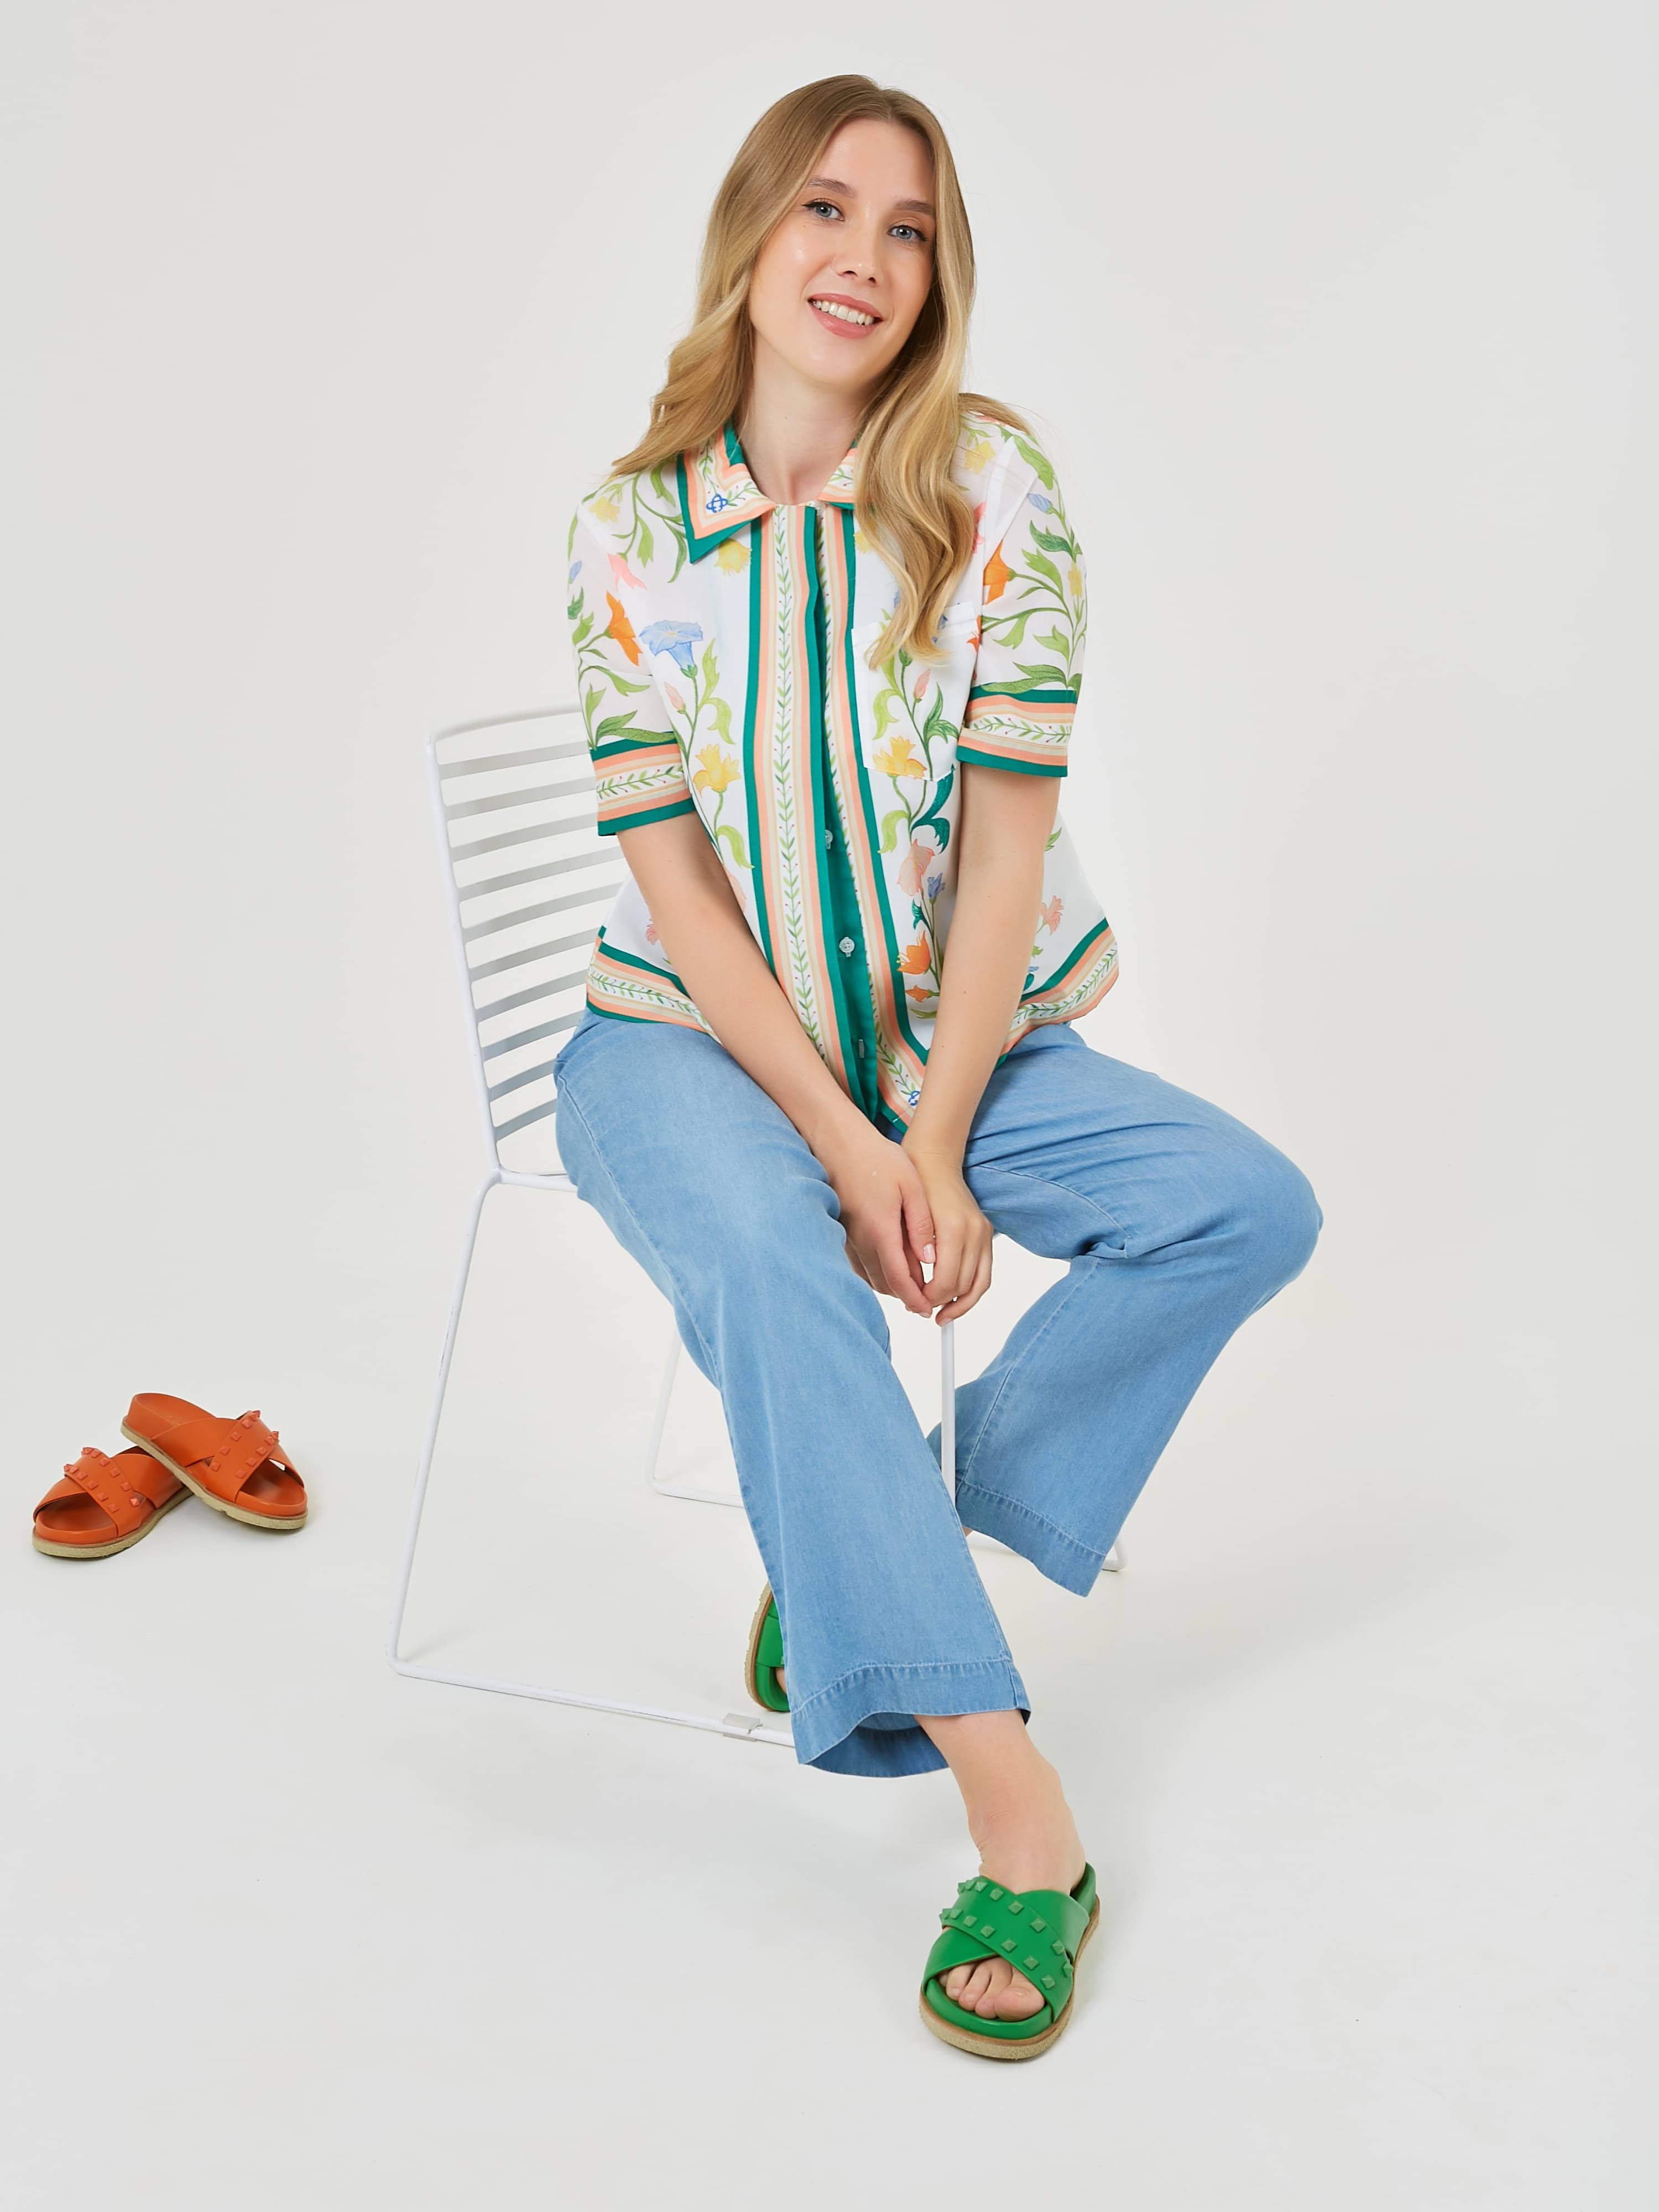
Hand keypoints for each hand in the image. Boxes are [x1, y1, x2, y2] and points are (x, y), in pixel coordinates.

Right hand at [816, 1122, 936, 1317]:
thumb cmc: (876, 1157)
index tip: (927, 1309)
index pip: (899, 1279)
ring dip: (891, 1285)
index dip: (914, 1299)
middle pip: (884, 1284)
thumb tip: (929, 1258)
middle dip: (905, 1296)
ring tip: (912, 1284)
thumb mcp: (910, 1186)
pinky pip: (858, 1264)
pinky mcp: (841, 1232)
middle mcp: (860, 1240)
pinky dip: (875, 1273)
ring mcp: (847, 1237)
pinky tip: (889, 1265)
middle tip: (925, 1300)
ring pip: (870, 1276)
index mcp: (881, 1230)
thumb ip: (921, 1224)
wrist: (837, 1141)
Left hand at [901, 1143, 992, 1323]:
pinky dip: (972, 1290)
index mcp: (953, 1228)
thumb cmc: (914, 1185)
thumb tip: (913, 1290)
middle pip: (962, 1285)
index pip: (945, 1281)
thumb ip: (912, 1255)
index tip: (915, 1304)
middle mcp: (973, 1231)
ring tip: (942, 1315)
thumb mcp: (905, 1221)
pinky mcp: (986, 1232)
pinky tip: (955, 1300)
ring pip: (979, 1283)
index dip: (929, 1299)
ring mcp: (983, 1232)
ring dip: (961, 1303)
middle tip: (922, 1310)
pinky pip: (985, 1272)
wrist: (934, 1160)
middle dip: (942, 1303)